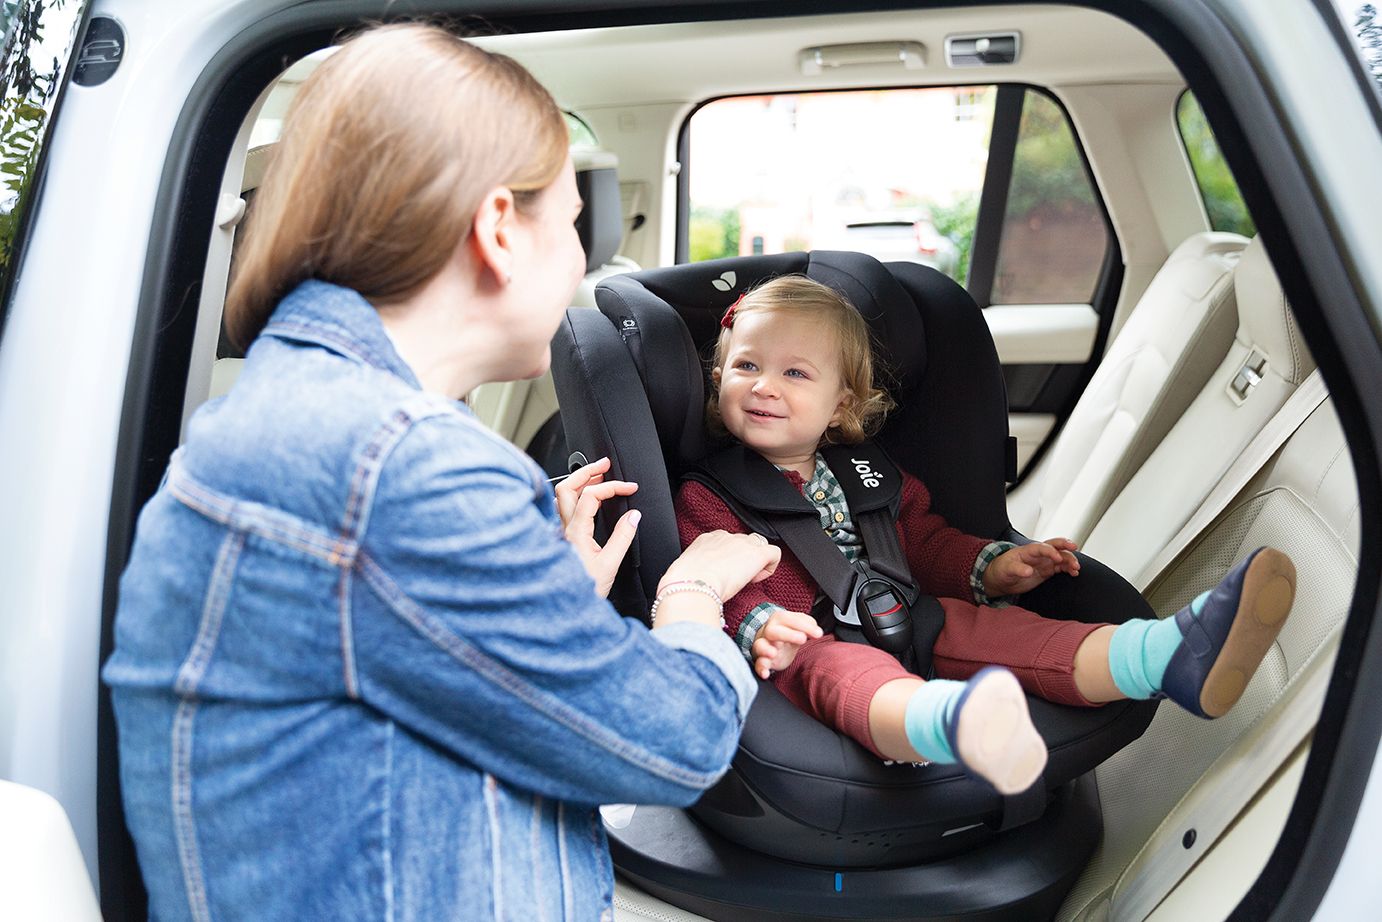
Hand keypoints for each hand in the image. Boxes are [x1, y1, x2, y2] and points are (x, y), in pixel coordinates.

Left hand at [555, 456, 639, 597]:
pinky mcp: (558, 539)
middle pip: (566, 486)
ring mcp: (557, 533)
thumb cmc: (584, 592)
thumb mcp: (609, 566)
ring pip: (560, 496)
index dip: (612, 486)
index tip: (630, 488)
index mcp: (575, 533)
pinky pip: (560, 508)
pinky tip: (581, 497)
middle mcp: (562, 530)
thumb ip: (622, 537)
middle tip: (606, 463)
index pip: (591, 495)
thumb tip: (634, 515)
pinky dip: (572, 495)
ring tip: (595, 473)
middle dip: (586, 470)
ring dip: (577, 480)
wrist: (564, 611)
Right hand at [661, 531, 780, 601]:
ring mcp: (741, 543)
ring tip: (745, 580)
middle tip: (734, 579)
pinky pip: (774, 554)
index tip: (723, 574)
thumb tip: (699, 580)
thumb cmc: (684, 584)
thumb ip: (697, 570)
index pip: (726, 543)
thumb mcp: (686, 572)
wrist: (691, 585)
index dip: (728, 560)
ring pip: (759, 546)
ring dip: (755, 563)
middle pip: (743, 543)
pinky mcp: (757, 553)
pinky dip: (769, 568)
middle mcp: (725, 537)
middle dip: (742, 560)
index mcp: (707, 539)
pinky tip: (755, 580)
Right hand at [751, 609, 821, 678]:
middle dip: (787, 634)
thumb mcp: (798, 624)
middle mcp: (769, 631)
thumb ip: (808, 624)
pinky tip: (766, 674)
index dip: (804, 626)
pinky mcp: (762, 660)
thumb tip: (817, 631)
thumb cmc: (787, 631)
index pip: (789, 619)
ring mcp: (764, 646)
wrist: (770, 640)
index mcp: (779, 620)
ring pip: (760, 646)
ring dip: (766, 649)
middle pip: (773, 631)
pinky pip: (758, 664)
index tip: (818, 634)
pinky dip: (761, 669)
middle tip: (803, 639)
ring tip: (773, 653)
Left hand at [982, 538, 1080, 597]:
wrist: (1001, 578)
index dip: (1050, 551)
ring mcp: (1044, 561)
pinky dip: (1069, 569)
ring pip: (1061, 556)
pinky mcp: (1047, 570)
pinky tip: (1074, 572)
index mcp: (1028, 550)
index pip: (1041, 547)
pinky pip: (1061, 567)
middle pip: (1054, 545)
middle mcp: (1038, 554)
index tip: (1057, 558)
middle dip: (1065, 545)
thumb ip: (1017, 569)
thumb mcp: (1007, 569)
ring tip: (1076, 567)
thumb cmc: (1002, 569)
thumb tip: (1028, 571)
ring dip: (1070, 560)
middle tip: (1074, 548)